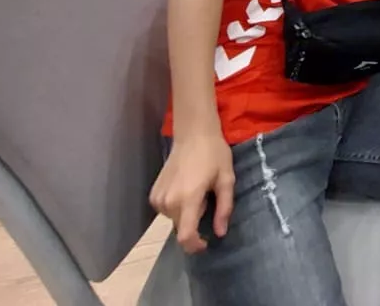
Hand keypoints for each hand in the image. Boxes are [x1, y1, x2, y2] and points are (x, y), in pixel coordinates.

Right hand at [151, 134, 234, 253]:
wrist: (193, 134)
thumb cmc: (214, 154)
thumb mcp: (226, 180)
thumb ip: (224, 208)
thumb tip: (220, 234)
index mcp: (187, 199)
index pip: (185, 236)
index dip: (195, 246)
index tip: (206, 243)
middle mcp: (169, 201)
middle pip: (181, 228)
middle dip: (196, 221)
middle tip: (207, 199)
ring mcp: (158, 198)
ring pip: (174, 220)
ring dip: (187, 213)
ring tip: (197, 190)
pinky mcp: (153, 194)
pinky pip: (166, 211)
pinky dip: (177, 207)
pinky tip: (185, 189)